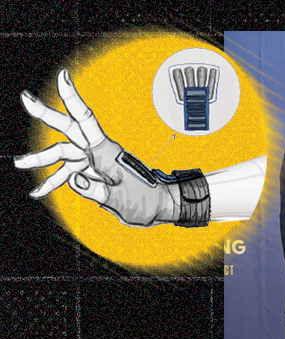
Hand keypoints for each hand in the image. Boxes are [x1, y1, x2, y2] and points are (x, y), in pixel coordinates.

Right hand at [14, 69, 179, 226]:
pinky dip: (53, 182)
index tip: (62, 77)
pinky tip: (38, 192)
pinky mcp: (92, 175)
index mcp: (106, 151)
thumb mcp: (122, 198)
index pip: (85, 119)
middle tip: (26, 99)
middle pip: (68, 130)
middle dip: (46, 114)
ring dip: (41, 159)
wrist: (157, 207)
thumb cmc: (146, 200)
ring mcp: (93, 163)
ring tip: (20, 163)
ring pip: (62, 154)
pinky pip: (68, 175)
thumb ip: (97, 190)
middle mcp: (97, 153)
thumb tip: (73, 180)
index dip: (73, 98)